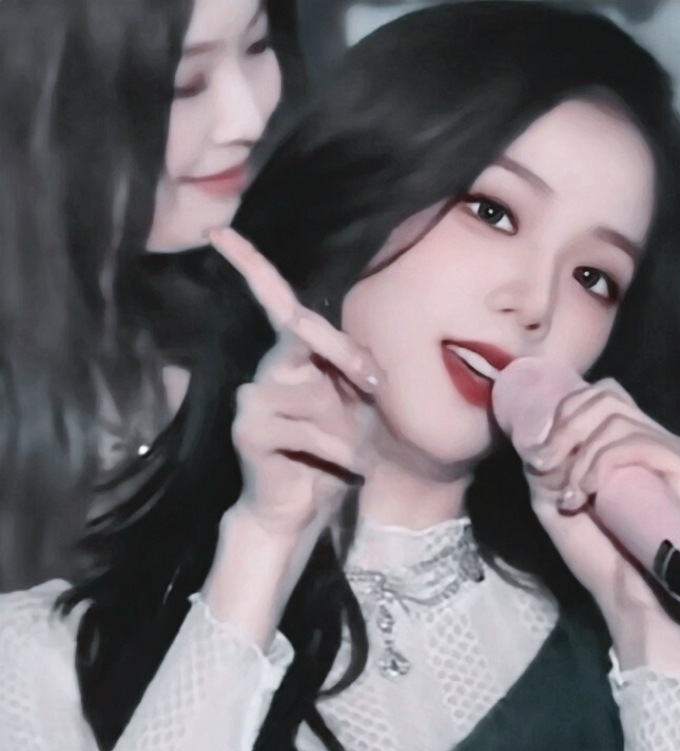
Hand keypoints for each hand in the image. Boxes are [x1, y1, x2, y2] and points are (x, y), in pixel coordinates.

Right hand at [202, 228, 379, 645]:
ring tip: (358, 451)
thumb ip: (356, 375)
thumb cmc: (338, 449)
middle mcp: (268, 370)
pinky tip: (348, 466)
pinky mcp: (250, 432)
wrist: (310, 504)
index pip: (275, 301)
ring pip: (311, 391)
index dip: (249, 265)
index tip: (219, 233)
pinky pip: (307, 431)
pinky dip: (340, 451)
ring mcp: (253, 399)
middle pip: (298, 330)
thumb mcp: (358, 406)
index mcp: (294, 356)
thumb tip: (367, 367)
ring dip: (348, 426)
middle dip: (345, 353)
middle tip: (376, 386)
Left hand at [521, 378, 679, 672]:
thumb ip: (546, 458)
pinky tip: (587, 492)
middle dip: (565, 429)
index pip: (600, 394)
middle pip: (607, 396)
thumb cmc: (593, 548)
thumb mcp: (552, 493)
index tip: (537, 456)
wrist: (625, 593)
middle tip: (544, 466)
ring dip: (579, 455)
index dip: (563, 413)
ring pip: (617, 419)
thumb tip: (536, 429)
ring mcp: (677, 452)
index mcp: (628, 439)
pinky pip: (636, 442)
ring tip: (570, 494)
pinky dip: (600, 463)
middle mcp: (657, 438)